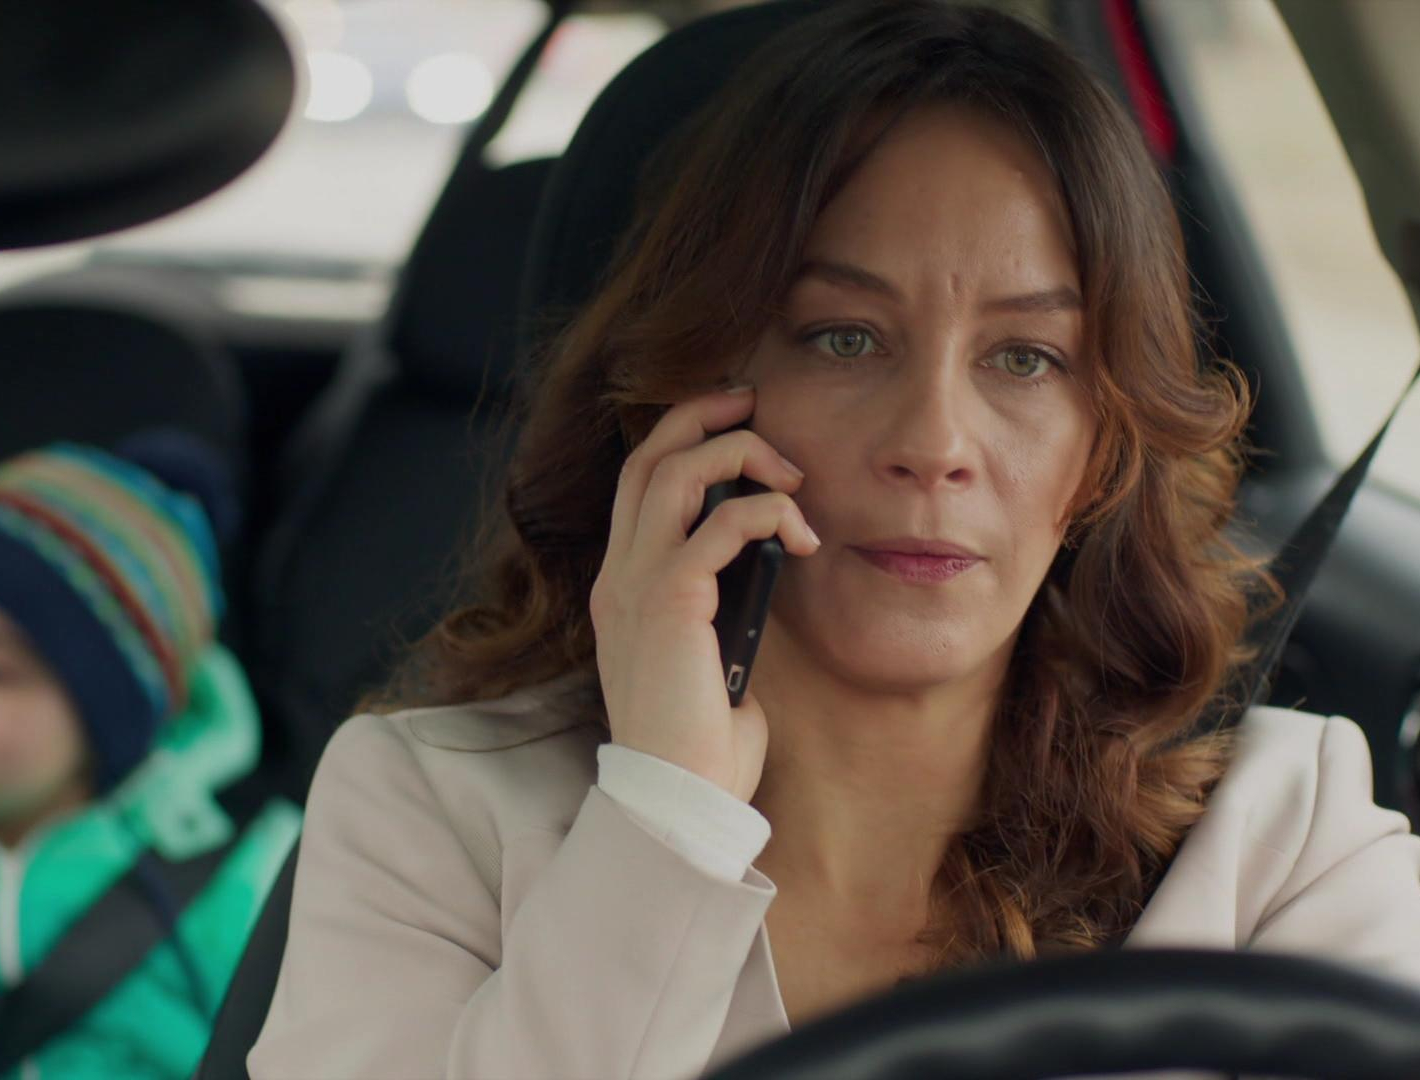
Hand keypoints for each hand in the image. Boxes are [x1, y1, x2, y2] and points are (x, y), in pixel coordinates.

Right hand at [589, 386, 819, 801]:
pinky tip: (802, 537)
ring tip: (791, 477)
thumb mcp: (705, 660)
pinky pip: (722, 524)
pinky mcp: (671, 601)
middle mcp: (618, 576)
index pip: (637, 485)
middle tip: (754, 401)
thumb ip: (717, 610)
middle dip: (702, 417)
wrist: (677, 797)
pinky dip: (769, 514)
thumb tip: (761, 572)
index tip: (732, 421)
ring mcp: (636, 586)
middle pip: (646, 459)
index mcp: (621, 587)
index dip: (679, 439)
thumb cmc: (700, 745)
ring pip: (676, 474)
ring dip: (741, 456)